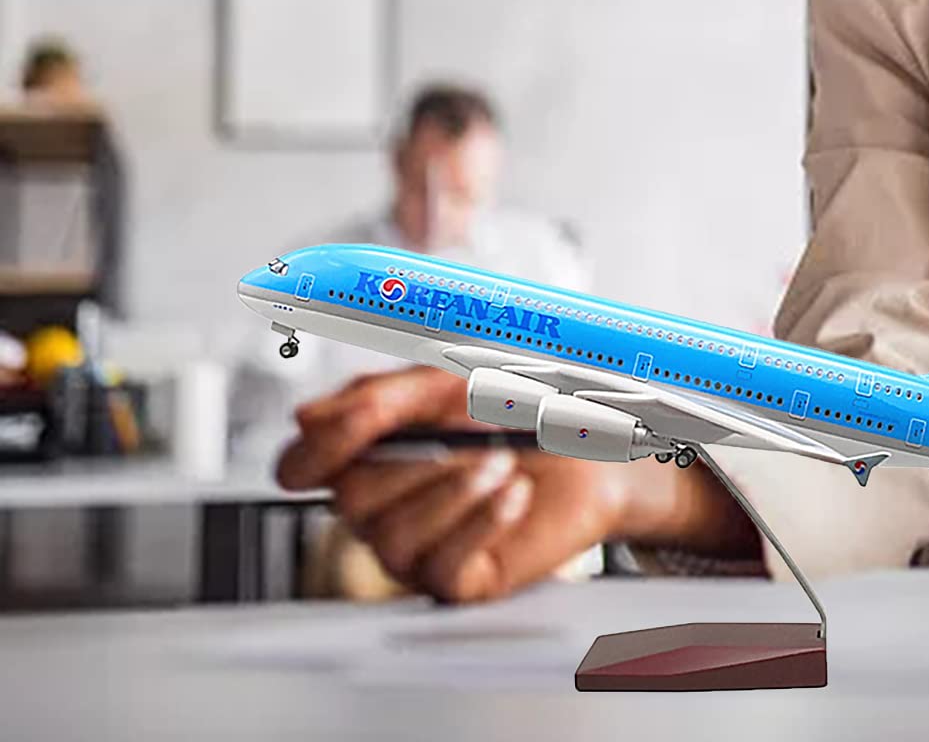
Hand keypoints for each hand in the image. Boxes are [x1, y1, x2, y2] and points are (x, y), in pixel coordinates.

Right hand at [276, 366, 630, 601]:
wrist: (592, 447)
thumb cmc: (521, 411)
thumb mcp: (449, 383)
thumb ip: (380, 397)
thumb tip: (311, 419)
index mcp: (368, 454)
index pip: (300, 466)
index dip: (316, 448)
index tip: (361, 418)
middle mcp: (382, 508)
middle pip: (350, 499)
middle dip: (414, 457)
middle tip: (470, 428)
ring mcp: (416, 549)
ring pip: (395, 537)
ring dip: (455, 488)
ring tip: (502, 459)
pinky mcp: (457, 581)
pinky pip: (443, 565)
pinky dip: (483, 519)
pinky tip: (514, 491)